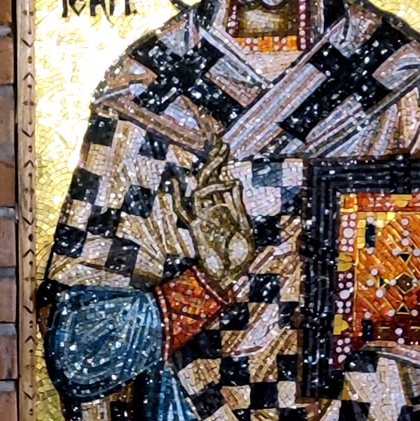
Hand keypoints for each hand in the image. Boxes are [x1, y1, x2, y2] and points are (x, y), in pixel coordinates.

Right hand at [169, 140, 253, 292]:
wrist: (230, 278)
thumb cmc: (239, 257)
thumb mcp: (244, 227)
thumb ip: (236, 206)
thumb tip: (233, 182)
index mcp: (225, 208)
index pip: (220, 179)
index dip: (221, 163)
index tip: (223, 146)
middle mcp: (212, 210)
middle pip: (210, 179)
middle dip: (214, 160)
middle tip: (219, 141)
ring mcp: (202, 217)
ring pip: (200, 189)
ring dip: (210, 171)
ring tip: (219, 154)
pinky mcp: (195, 228)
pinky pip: (183, 211)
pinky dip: (178, 197)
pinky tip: (175, 183)